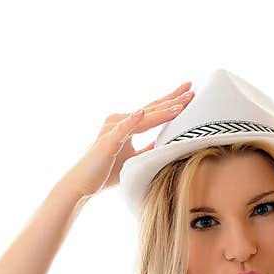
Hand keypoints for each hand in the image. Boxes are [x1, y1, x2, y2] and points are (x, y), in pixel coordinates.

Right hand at [68, 81, 194, 198]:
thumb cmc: (105, 172)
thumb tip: (167, 143)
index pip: (153, 110)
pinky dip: (133, 121)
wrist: (82, 184)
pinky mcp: (107, 141)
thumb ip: (148, 148)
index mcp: (126, 124)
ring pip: (142, 118)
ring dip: (162, 111)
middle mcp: (119, 121)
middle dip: (172, 100)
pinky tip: (143, 112)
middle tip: (191, 89)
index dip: (171, 100)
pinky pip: (123, 130)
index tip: (189, 91)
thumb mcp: (135, 158)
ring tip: (180, 105)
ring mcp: (112, 129)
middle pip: (151, 109)